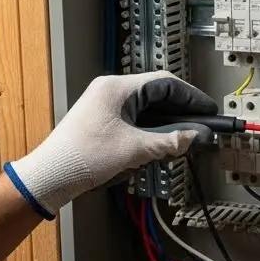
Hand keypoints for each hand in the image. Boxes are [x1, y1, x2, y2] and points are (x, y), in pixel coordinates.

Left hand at [5, 71, 216, 216]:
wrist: (50, 177)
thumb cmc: (82, 158)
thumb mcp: (135, 149)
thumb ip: (170, 141)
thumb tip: (196, 137)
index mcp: (117, 88)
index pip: (165, 83)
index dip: (191, 98)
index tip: (209, 112)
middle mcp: (111, 92)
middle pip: (158, 96)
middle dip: (181, 113)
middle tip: (202, 128)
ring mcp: (105, 107)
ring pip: (148, 110)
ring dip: (167, 125)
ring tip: (185, 141)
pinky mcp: (102, 123)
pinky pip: (135, 121)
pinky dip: (151, 133)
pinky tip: (161, 147)